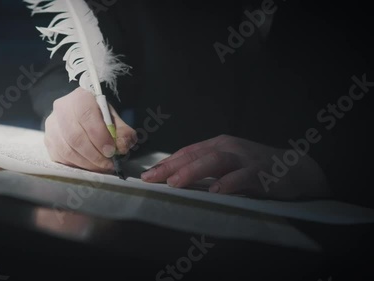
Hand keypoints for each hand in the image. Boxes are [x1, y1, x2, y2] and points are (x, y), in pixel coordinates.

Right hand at [44, 87, 136, 171]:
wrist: (80, 112)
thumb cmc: (98, 115)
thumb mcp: (113, 118)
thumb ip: (122, 131)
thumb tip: (123, 147)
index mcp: (80, 98)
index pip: (87, 117)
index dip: (100, 137)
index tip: (111, 151)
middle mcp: (61, 109)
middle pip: (75, 137)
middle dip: (94, 155)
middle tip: (108, 164)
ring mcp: (51, 126)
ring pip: (67, 150)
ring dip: (86, 163)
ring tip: (101, 167)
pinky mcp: (48, 141)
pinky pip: (60, 157)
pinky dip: (76, 165)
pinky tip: (89, 165)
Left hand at [141, 135, 329, 199]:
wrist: (296, 168)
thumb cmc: (255, 168)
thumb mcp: (228, 164)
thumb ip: (206, 169)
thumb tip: (175, 180)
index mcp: (218, 145)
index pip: (187, 152)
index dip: (166, 162)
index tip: (146, 175)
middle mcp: (229, 148)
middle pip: (195, 155)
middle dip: (171, 167)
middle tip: (151, 179)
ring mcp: (245, 158)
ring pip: (215, 161)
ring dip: (193, 172)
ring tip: (175, 183)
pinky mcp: (262, 172)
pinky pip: (243, 177)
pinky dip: (229, 183)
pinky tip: (216, 191)